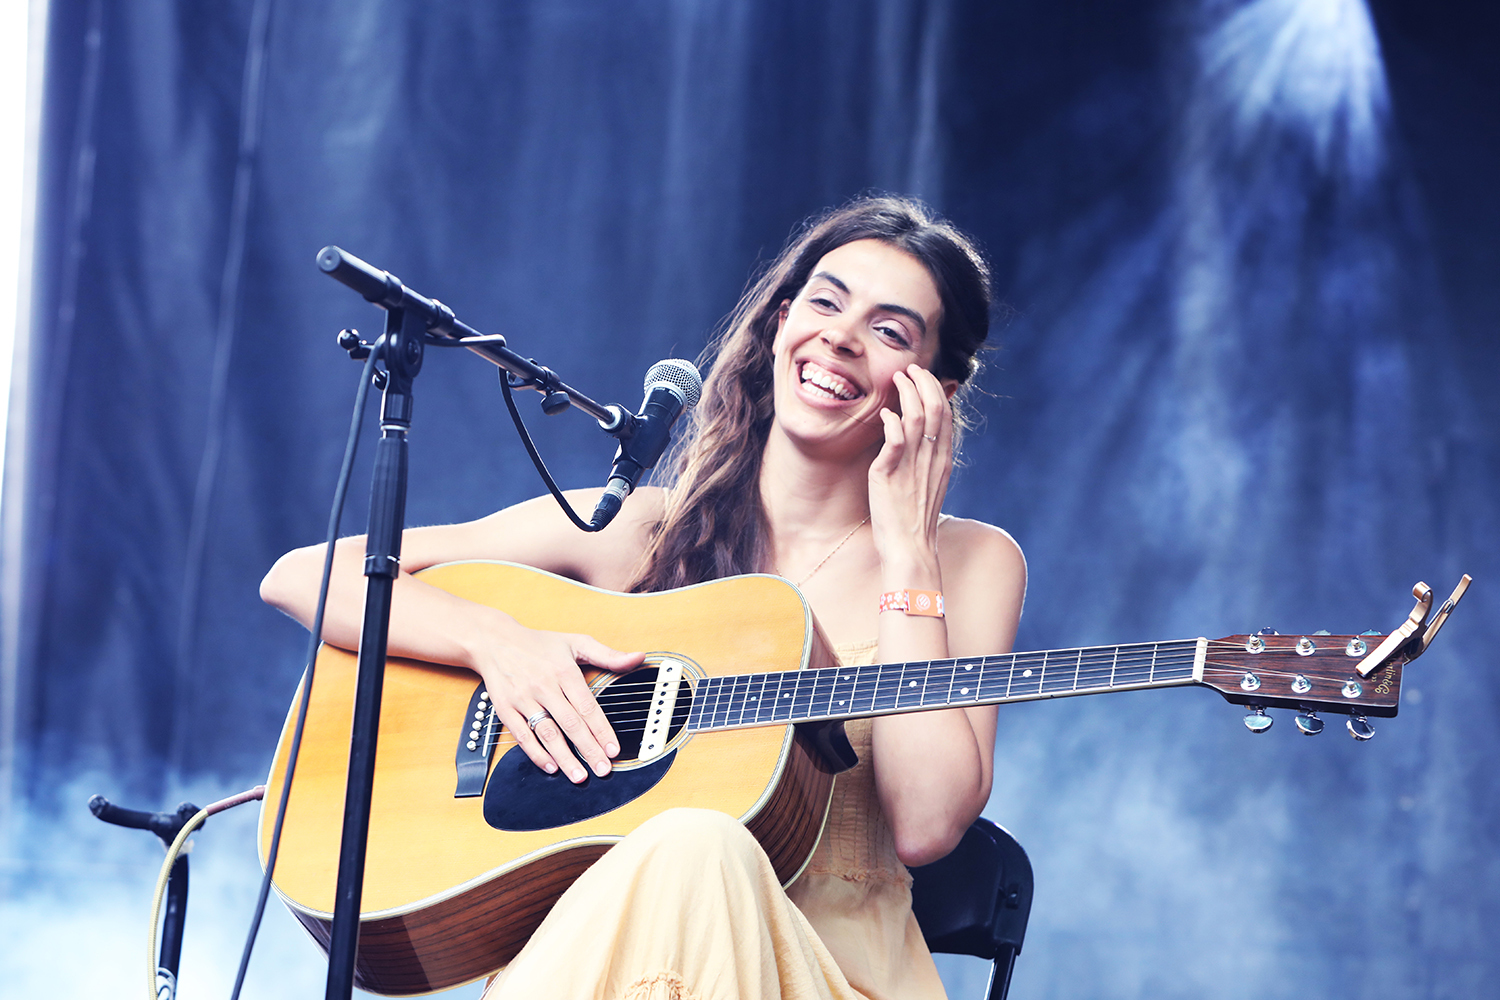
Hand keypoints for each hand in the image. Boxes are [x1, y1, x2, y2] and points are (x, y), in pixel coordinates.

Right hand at [474, 624, 643, 783]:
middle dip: (588, 750)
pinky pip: (522, 735)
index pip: (588, 707)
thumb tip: (638, 657)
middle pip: (570, 724)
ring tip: (579, 776)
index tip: (613, 749)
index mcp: (564, 671)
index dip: (602, 730)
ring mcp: (523, 699)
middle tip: (603, 769)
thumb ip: (608, 655)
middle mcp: (544, 686)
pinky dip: (536, 753)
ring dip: (564, 757)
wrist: (495, 641)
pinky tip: (551, 766)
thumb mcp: (576, 643)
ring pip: (547, 733)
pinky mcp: (506, 709)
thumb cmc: (539, 644)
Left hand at [868, 364, 952, 574]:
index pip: (946, 415)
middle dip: (923, 383)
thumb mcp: (928, 485)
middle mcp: (931, 459)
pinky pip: (894, 441)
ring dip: (906, 394)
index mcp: (943, 461)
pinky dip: (891, 423)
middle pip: (935, 409)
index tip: (923, 376)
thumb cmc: (915, 521)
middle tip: (909, 369)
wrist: (911, 550)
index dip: (935, 390)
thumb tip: (920, 441)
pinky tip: (885, 414)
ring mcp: (912, 466)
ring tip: (896, 379)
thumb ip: (927, 461)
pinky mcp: (891, 475)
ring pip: (916, 418)